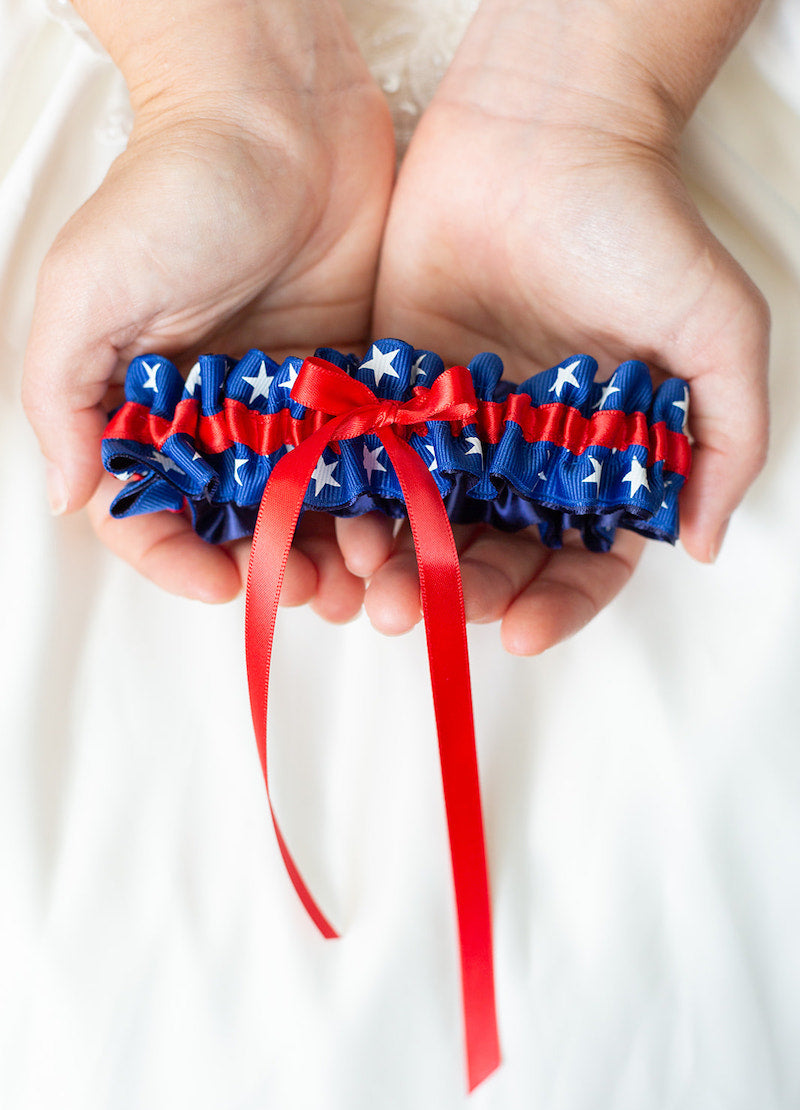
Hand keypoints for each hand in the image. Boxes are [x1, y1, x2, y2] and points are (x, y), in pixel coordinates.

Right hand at [23, 1, 394, 618]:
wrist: (283, 114)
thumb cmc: (173, 192)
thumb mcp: (86, 290)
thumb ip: (64, 398)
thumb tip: (67, 498)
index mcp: (147, 407)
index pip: (150, 512)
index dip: (177, 560)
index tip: (221, 584)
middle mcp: (217, 415)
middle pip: (240, 523)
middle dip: (271, 568)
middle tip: (310, 590)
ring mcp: (291, 403)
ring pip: (311, 503)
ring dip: (335, 549)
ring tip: (368, 577)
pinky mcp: (356, 380)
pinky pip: (370, 457)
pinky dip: (385, 497)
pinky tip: (407, 523)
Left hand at [339, 0, 768, 653]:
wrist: (540, 131)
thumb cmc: (637, 226)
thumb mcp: (716, 327)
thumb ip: (724, 437)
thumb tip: (705, 541)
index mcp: (599, 459)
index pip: (583, 559)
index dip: (558, 603)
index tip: (522, 631)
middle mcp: (526, 457)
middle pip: (494, 553)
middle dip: (464, 592)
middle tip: (426, 611)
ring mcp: (457, 429)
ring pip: (428, 522)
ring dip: (401, 565)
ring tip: (374, 588)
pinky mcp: (396, 390)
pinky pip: (374, 462)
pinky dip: (356, 502)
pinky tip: (337, 529)